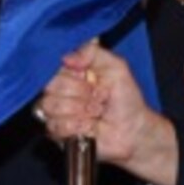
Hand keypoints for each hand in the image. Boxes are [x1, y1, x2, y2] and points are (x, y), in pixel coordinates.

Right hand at [37, 43, 179, 184]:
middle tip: (99, 98)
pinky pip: (54, 125)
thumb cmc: (126, 98)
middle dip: (80, 93)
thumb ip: (92, 53)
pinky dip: (76, 126)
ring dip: (79, 110)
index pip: (53, 67)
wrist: (132, 129)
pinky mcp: (58, 131)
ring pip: (50, 106)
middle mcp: (60, 90)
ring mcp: (57, 112)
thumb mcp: (116, 67)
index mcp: (71, 72)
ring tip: (96, 112)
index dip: (72, 75)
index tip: (89, 78)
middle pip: (50, 86)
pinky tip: (89, 126)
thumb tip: (66, 58)